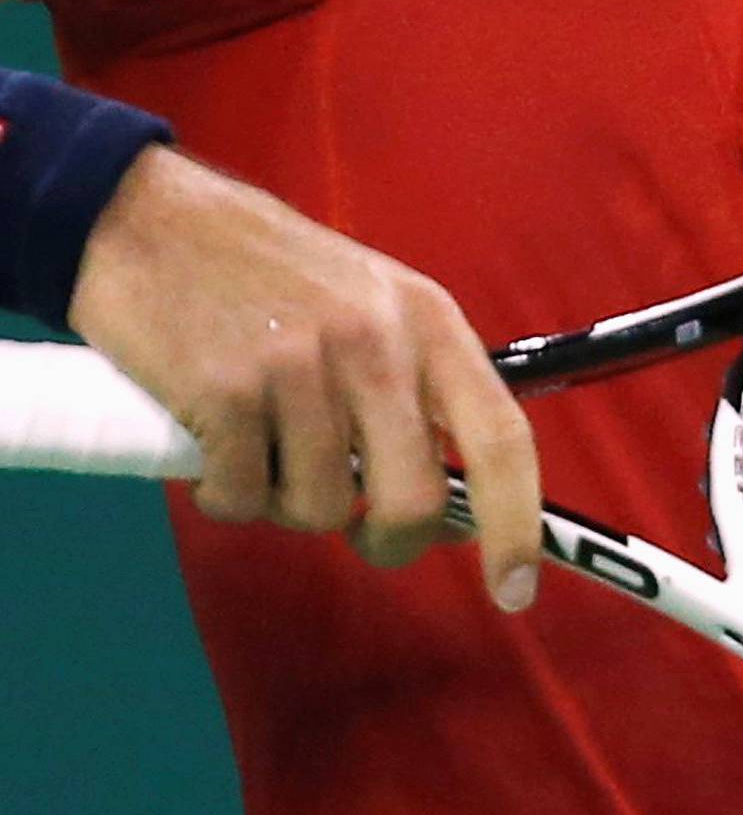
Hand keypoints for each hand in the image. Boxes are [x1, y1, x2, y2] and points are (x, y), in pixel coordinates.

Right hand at [68, 148, 542, 611]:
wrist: (154, 221)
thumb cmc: (270, 272)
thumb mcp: (372, 301)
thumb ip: (413, 386)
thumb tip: (446, 502)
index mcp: (428, 319)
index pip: (501, 434)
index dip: (516, 523)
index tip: (515, 592)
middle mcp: (378, 343)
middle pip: (413, 499)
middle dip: (384, 536)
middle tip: (354, 522)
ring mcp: (302, 367)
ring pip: (320, 509)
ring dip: (286, 498)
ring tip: (262, 437)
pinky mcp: (227, 392)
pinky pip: (242, 500)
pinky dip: (224, 492)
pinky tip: (211, 438)